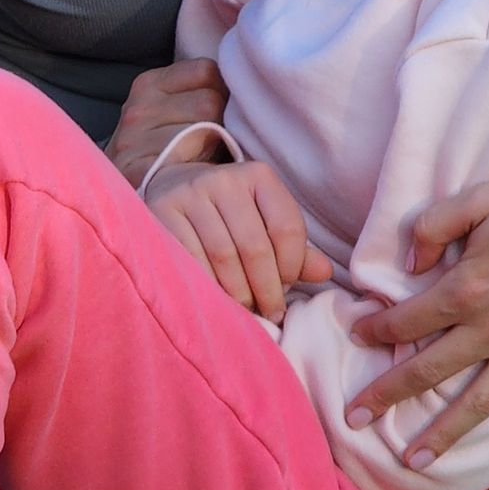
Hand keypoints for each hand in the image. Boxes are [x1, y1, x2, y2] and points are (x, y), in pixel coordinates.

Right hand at [106, 58, 227, 187]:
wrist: (117, 188)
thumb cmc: (160, 146)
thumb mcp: (172, 108)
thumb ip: (202, 90)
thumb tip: (250, 82)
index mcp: (150, 83)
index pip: (207, 70)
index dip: (222, 91)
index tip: (221, 110)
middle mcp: (139, 108)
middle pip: (209, 102)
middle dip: (221, 121)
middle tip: (217, 140)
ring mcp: (133, 141)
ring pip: (203, 133)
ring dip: (212, 150)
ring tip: (205, 160)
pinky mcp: (136, 172)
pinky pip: (186, 167)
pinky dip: (197, 174)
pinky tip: (193, 177)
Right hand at [145, 158, 332, 322]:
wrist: (175, 188)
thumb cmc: (231, 215)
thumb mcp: (265, 221)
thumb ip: (295, 249)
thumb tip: (325, 272)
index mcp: (259, 176)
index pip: (287, 227)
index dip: (293, 266)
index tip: (288, 289)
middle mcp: (225, 179)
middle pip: (255, 246)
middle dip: (267, 289)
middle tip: (270, 313)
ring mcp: (192, 194)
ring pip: (223, 257)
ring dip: (238, 294)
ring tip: (246, 312)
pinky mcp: (163, 212)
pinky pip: (191, 260)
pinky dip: (208, 287)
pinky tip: (217, 301)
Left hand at [347, 159, 488, 464]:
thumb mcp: (481, 196)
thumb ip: (433, 226)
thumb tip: (409, 263)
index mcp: (469, 289)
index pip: (408, 318)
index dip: (376, 329)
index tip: (355, 336)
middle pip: (431, 371)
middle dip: (387, 396)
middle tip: (352, 421)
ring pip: (482, 401)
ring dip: (447, 433)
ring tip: (416, 462)